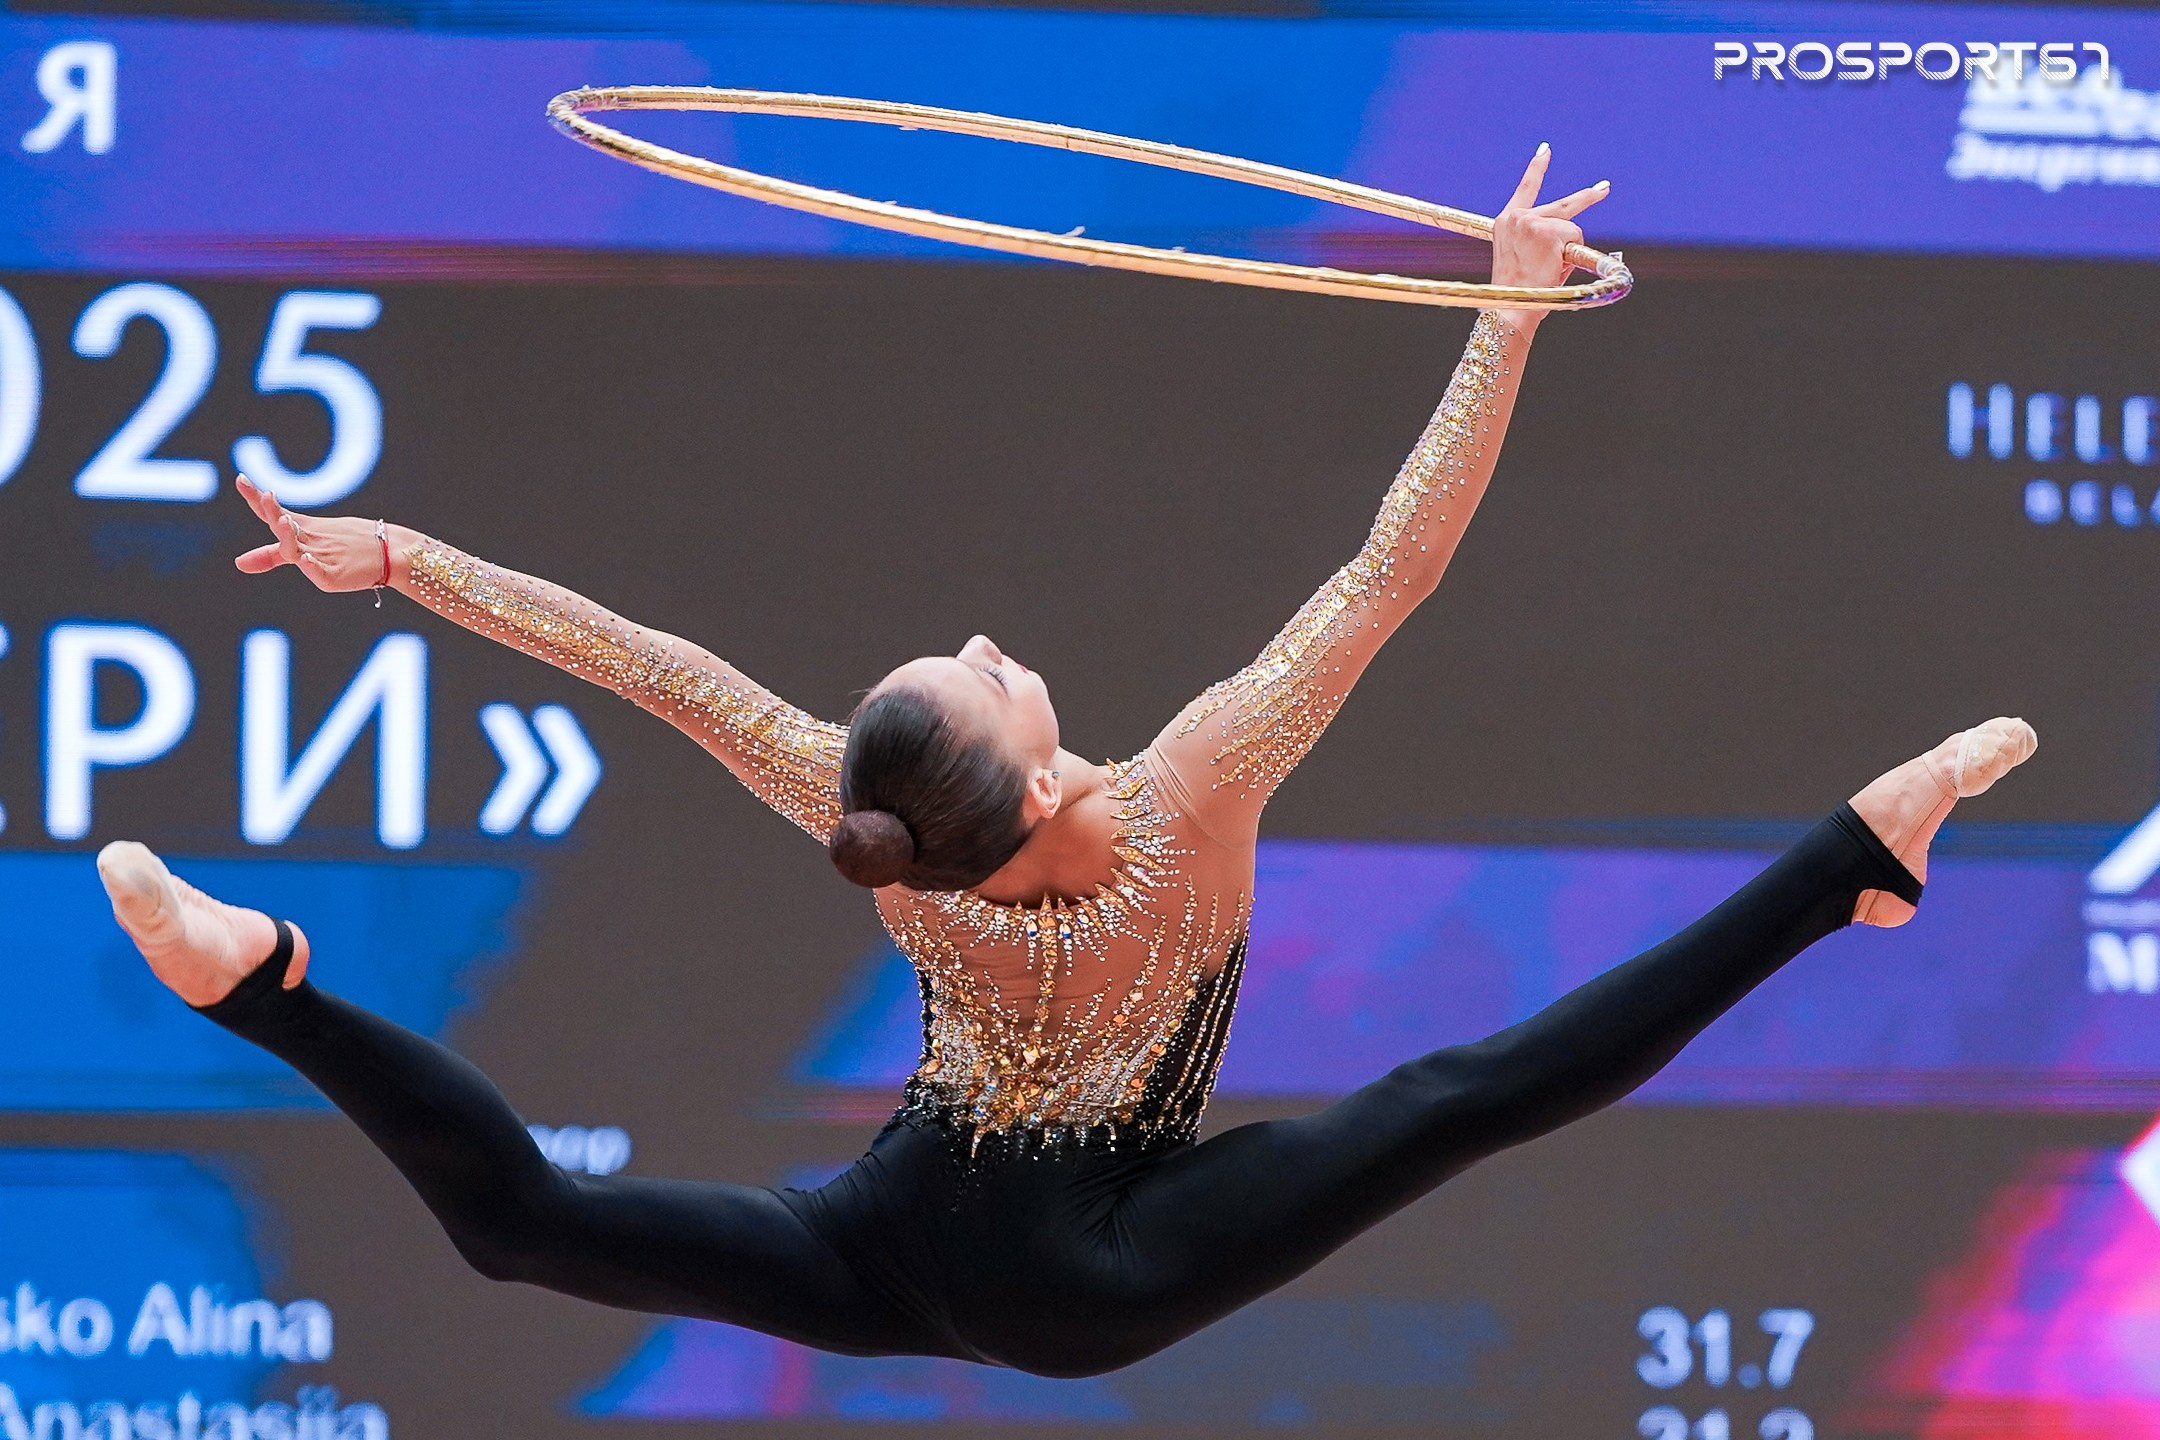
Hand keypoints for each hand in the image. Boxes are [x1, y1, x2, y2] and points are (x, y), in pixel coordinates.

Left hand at [232, 474, 393, 592]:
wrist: (391, 552)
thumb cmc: (348, 547)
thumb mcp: (307, 548)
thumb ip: (271, 556)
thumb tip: (237, 563)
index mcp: (304, 530)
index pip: (274, 513)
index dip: (255, 497)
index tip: (240, 478)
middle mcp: (310, 541)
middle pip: (284, 527)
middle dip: (273, 512)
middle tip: (267, 496)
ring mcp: (323, 557)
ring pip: (297, 549)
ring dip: (288, 535)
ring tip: (282, 521)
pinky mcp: (335, 577)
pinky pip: (319, 572)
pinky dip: (311, 566)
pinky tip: (304, 559)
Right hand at [1489, 144, 1609, 328]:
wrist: (1510, 305)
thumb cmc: (1518, 290)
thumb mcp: (1521, 257)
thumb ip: (1538, 239)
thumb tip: (1568, 238)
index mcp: (1505, 222)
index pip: (1525, 188)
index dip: (1537, 168)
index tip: (1546, 150)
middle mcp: (1518, 217)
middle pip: (1563, 205)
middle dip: (1588, 197)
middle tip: (1605, 188)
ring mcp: (1533, 221)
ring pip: (1570, 227)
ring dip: (1570, 249)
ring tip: (1554, 269)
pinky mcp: (1549, 231)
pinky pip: (1575, 238)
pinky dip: (1570, 256)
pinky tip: (1553, 268)